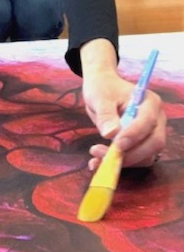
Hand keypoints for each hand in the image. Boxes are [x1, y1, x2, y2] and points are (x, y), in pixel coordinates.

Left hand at [81, 39, 165, 169]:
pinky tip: (99, 162)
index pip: (148, 122)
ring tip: (96, 157)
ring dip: (123, 162)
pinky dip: (120, 164)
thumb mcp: (100, 97)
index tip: (115, 143)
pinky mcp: (142, 145)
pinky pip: (137, 160)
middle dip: (129, 154)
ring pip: (146, 156)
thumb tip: (111, 134)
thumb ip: (106, 115)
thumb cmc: (103, 88)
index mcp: (149, 102)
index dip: (134, 135)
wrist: (102, 88)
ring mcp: (151, 133)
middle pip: (153, 143)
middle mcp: (156, 119)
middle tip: (100, 153)